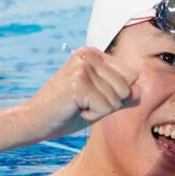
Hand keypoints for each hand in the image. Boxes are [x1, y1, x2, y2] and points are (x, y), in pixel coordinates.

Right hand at [21, 47, 138, 140]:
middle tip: (81, 103)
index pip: (131, 76)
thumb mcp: (100, 102)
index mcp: (94, 53)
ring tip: (76, 105)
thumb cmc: (67, 112)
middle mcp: (89, 54)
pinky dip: (91, 115)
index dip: (115, 95)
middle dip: (107, 104)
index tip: (89, 97)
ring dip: (98, 110)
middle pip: (126, 88)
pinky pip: (105, 107)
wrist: (34, 121)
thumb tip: (140, 91)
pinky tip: (73, 109)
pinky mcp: (79, 82)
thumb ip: (122, 96)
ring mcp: (83, 67)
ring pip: (116, 99)